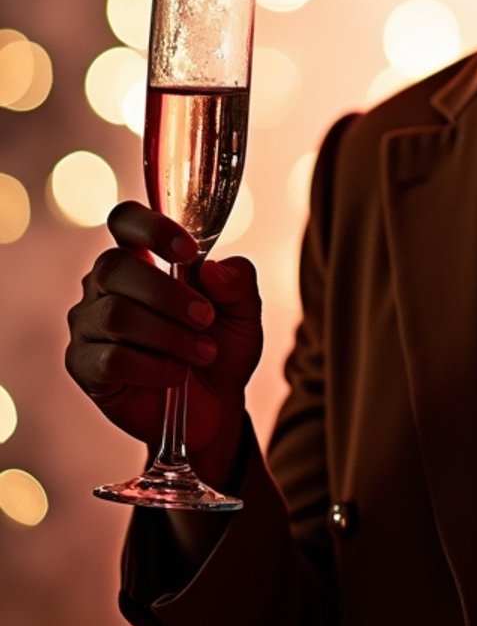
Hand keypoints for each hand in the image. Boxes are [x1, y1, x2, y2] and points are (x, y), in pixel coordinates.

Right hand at [66, 201, 262, 479]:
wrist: (214, 406)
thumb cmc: (220, 344)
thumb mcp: (244, 310)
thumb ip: (237, 281)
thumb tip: (209, 271)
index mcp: (141, 256)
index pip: (125, 220)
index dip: (152, 228)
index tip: (189, 252)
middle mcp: (106, 284)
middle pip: (116, 267)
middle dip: (169, 294)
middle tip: (206, 318)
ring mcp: (89, 323)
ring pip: (116, 315)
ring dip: (169, 334)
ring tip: (202, 352)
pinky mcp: (84, 364)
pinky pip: (111, 358)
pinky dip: (153, 366)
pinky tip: (176, 374)